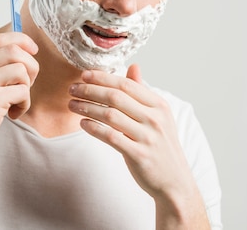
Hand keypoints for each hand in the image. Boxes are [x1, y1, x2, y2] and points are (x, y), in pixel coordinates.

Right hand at [0, 32, 38, 164]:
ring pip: (22, 70)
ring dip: (27, 88)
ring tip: (16, 102)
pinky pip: (23, 91)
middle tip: (26, 85)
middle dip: (31, 66)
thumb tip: (24, 50)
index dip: (21, 40)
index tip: (32, 51)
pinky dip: (24, 104)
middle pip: (14, 50)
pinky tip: (13, 114)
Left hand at [67, 64, 194, 200]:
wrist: (174, 180)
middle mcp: (154, 118)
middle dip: (90, 90)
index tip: (84, 75)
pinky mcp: (139, 155)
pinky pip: (110, 137)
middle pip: (116, 97)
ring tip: (72, 105)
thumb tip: (134, 66)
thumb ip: (143, 92)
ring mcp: (147, 137)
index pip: (126, 84)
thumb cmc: (161, 144)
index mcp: (159, 105)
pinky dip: (93, 128)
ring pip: (110, 115)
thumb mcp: (159, 115)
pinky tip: (82, 123)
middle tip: (72, 89)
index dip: (102, 78)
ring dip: (87, 107)